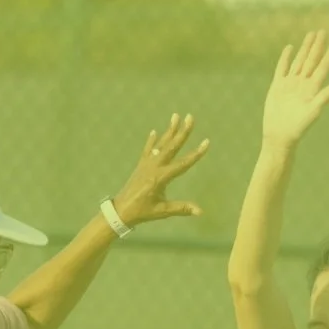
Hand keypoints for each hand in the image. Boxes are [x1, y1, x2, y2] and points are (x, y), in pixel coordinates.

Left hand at [110, 112, 209, 227]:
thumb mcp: (163, 211)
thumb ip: (182, 208)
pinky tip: (155, 131)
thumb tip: (201, 212)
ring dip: (169, 130)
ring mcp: (146, 164)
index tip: (206, 142)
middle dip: (182, 132)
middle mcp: (154, 167)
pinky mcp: (140, 165)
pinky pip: (147, 150)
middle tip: (190, 117)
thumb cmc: (143, 212)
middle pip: (172, 146)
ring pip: (160, 144)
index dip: (196, 153)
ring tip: (176, 115)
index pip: (183, 164)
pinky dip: (151, 141)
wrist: (121, 210)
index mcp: (161, 177)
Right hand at [263, 30, 328, 149]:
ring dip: (305, 48)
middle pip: (311, 60)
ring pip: (299, 61)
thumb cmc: (298, 126)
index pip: (323, 68)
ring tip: (310, 35)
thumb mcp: (314, 111)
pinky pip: (282, 68)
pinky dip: (285, 58)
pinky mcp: (277, 86)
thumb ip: (325, 96)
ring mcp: (290, 84)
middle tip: (323, 31)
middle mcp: (303, 84)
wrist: (279, 135)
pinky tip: (290, 48)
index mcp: (313, 89)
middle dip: (317, 46)